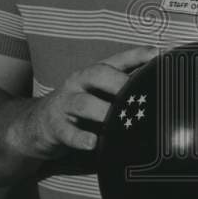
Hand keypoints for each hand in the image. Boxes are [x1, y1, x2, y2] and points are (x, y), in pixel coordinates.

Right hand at [9, 46, 157, 160]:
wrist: (37, 124)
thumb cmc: (80, 107)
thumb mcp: (99, 93)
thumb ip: (125, 90)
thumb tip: (160, 88)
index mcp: (94, 73)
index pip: (117, 59)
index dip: (137, 55)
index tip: (158, 54)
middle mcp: (79, 83)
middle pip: (98, 74)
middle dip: (119, 81)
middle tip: (138, 92)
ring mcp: (65, 104)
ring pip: (83, 103)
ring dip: (102, 111)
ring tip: (116, 120)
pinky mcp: (55, 127)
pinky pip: (67, 132)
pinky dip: (79, 138)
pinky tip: (92, 143)